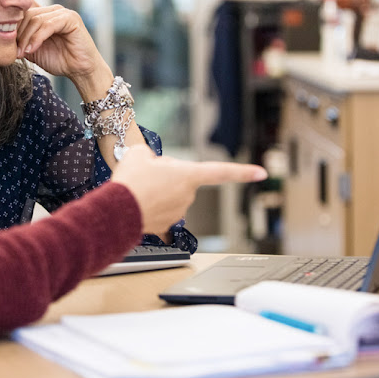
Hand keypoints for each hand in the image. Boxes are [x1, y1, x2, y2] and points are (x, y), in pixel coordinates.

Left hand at [16, 4, 106, 81]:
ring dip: (26, 38)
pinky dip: (37, 38)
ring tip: (23, 52)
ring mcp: (62, 12)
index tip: (8, 46)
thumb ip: (21, 42)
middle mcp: (53, 10)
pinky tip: (32, 49)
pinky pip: (48, 25)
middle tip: (15, 51)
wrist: (80, 71)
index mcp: (44, 15)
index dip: (12, 28)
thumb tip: (3, 40)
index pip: (22, 13)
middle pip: (27, 14)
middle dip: (18, 34)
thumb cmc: (61, 61)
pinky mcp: (70, 18)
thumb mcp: (34, 51)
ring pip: (36, 19)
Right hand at [111, 145, 267, 238]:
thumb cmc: (131, 182)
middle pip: (181, 179)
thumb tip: (149, 162)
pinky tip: (137, 201)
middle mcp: (187, 195)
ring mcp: (177, 211)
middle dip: (166, 175)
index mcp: (188, 175)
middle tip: (145, 174)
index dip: (242, 172)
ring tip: (137, 188)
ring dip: (157, 190)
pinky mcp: (165, 225)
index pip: (220, 172)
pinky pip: (160, 209)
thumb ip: (149, 154)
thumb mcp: (138, 153)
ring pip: (169, 194)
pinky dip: (150, 204)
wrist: (116, 210)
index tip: (261, 173)